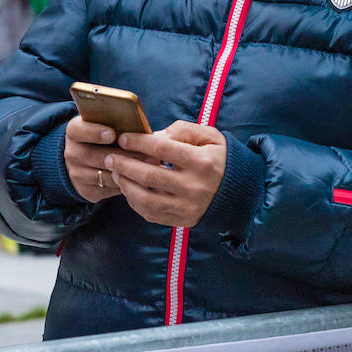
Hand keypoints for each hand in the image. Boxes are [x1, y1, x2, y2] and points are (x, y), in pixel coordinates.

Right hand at [64, 116, 147, 200]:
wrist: (85, 160)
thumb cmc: (103, 136)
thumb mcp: (105, 124)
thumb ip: (120, 123)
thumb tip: (148, 130)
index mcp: (75, 131)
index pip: (79, 130)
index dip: (94, 132)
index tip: (112, 134)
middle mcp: (72, 153)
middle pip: (96, 155)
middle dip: (124, 155)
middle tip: (148, 153)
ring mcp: (77, 174)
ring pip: (105, 175)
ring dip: (130, 171)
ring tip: (151, 166)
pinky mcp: (87, 191)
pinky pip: (110, 189)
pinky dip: (127, 184)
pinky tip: (144, 179)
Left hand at [108, 121, 226, 226]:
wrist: (242, 193)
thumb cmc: (221, 159)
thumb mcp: (211, 136)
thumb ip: (184, 130)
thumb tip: (156, 135)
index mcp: (201, 162)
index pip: (162, 148)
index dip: (138, 142)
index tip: (123, 138)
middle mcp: (194, 187)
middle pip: (149, 175)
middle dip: (124, 164)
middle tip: (109, 156)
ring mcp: (187, 207)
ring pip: (146, 199)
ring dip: (126, 185)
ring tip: (116, 173)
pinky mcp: (183, 220)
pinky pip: (151, 214)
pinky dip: (135, 202)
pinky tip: (129, 189)